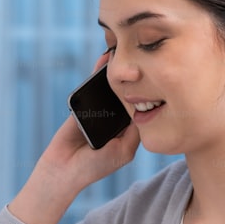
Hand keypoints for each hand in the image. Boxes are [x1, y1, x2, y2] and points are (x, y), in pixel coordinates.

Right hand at [8, 53, 140, 223]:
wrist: (64, 170)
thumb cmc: (95, 166)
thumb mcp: (124, 150)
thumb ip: (135, 130)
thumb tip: (148, 106)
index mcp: (127, 130)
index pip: (141, 107)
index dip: (150, 92)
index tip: (160, 75)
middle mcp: (113, 118)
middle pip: (126, 94)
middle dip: (134, 79)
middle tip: (144, 58)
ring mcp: (98, 110)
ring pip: (109, 88)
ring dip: (115, 72)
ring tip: (126, 53)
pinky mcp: (82, 105)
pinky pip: (91, 86)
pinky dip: (97, 73)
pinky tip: (105, 60)